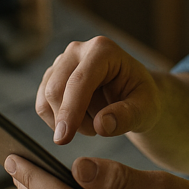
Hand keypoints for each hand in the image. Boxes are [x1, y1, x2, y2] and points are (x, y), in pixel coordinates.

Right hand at [37, 36, 161, 144]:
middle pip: (56, 89)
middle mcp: (78, 49)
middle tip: (96, 132)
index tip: (64, 139)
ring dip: (67, 121)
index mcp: (103, 50)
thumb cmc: (141, 99)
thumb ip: (127, 117)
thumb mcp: (146, 110)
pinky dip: (58, 120)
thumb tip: (101, 125)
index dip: (70, 110)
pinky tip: (81, 120)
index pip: (79, 81)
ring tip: (94, 124)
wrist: (133, 93)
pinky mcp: (51, 75)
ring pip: (47, 99)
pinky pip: (42, 104)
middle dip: (71, 120)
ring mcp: (62, 61)